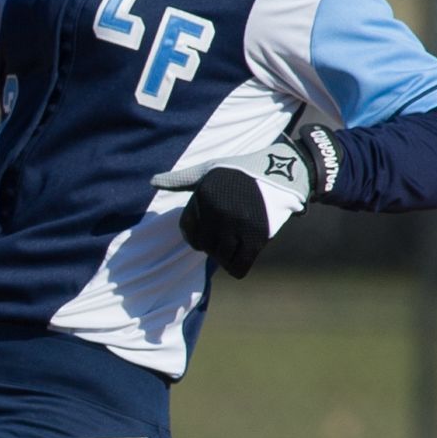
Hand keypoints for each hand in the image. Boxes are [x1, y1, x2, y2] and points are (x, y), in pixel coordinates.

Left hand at [151, 135, 318, 278]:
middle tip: (225, 239)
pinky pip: (240, 265)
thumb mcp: (209, 170)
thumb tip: (153, 181)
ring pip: (221, 258)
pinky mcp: (257, 236)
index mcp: (203, 196)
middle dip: (213, 245)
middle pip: (205, 246)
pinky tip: (241, 261)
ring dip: (226, 257)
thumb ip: (181, 179)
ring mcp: (237, 224)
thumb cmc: (242, 171)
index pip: (188, 231)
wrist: (283, 170)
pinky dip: (238, 268)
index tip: (208, 232)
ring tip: (235, 246)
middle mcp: (217, 211)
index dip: (197, 235)